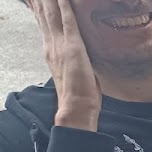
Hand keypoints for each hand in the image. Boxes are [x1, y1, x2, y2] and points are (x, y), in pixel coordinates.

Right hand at [29, 0, 101, 130]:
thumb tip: (74, 52)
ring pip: (52, 15)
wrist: (76, 106)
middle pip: (44, 15)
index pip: (43, 23)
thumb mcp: (70, 69)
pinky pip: (68, 22)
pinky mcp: (73, 47)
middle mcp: (51, 45)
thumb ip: (69, 58)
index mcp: (51, 50)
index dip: (39, 8)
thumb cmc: (78, 92)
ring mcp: (61, 45)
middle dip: (40, 0)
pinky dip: (65, 7)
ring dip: (49, 0)